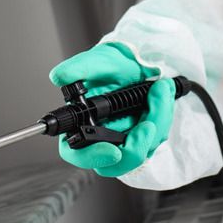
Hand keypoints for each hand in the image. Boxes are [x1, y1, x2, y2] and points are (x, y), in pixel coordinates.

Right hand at [49, 42, 175, 177]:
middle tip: (149, 124)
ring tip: (159, 89)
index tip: (113, 150)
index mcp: (81, 123)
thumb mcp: (100, 61)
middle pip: (116, 161)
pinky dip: (163, 115)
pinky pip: (157, 138)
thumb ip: (79, 68)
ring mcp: (124, 140)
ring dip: (157, 119)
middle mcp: (101, 136)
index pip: (77, 153)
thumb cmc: (116, 64)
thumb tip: (59, 76)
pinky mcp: (143, 139)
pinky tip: (162, 93)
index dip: (93, 157)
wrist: (141, 62)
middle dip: (137, 144)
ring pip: (142, 150)